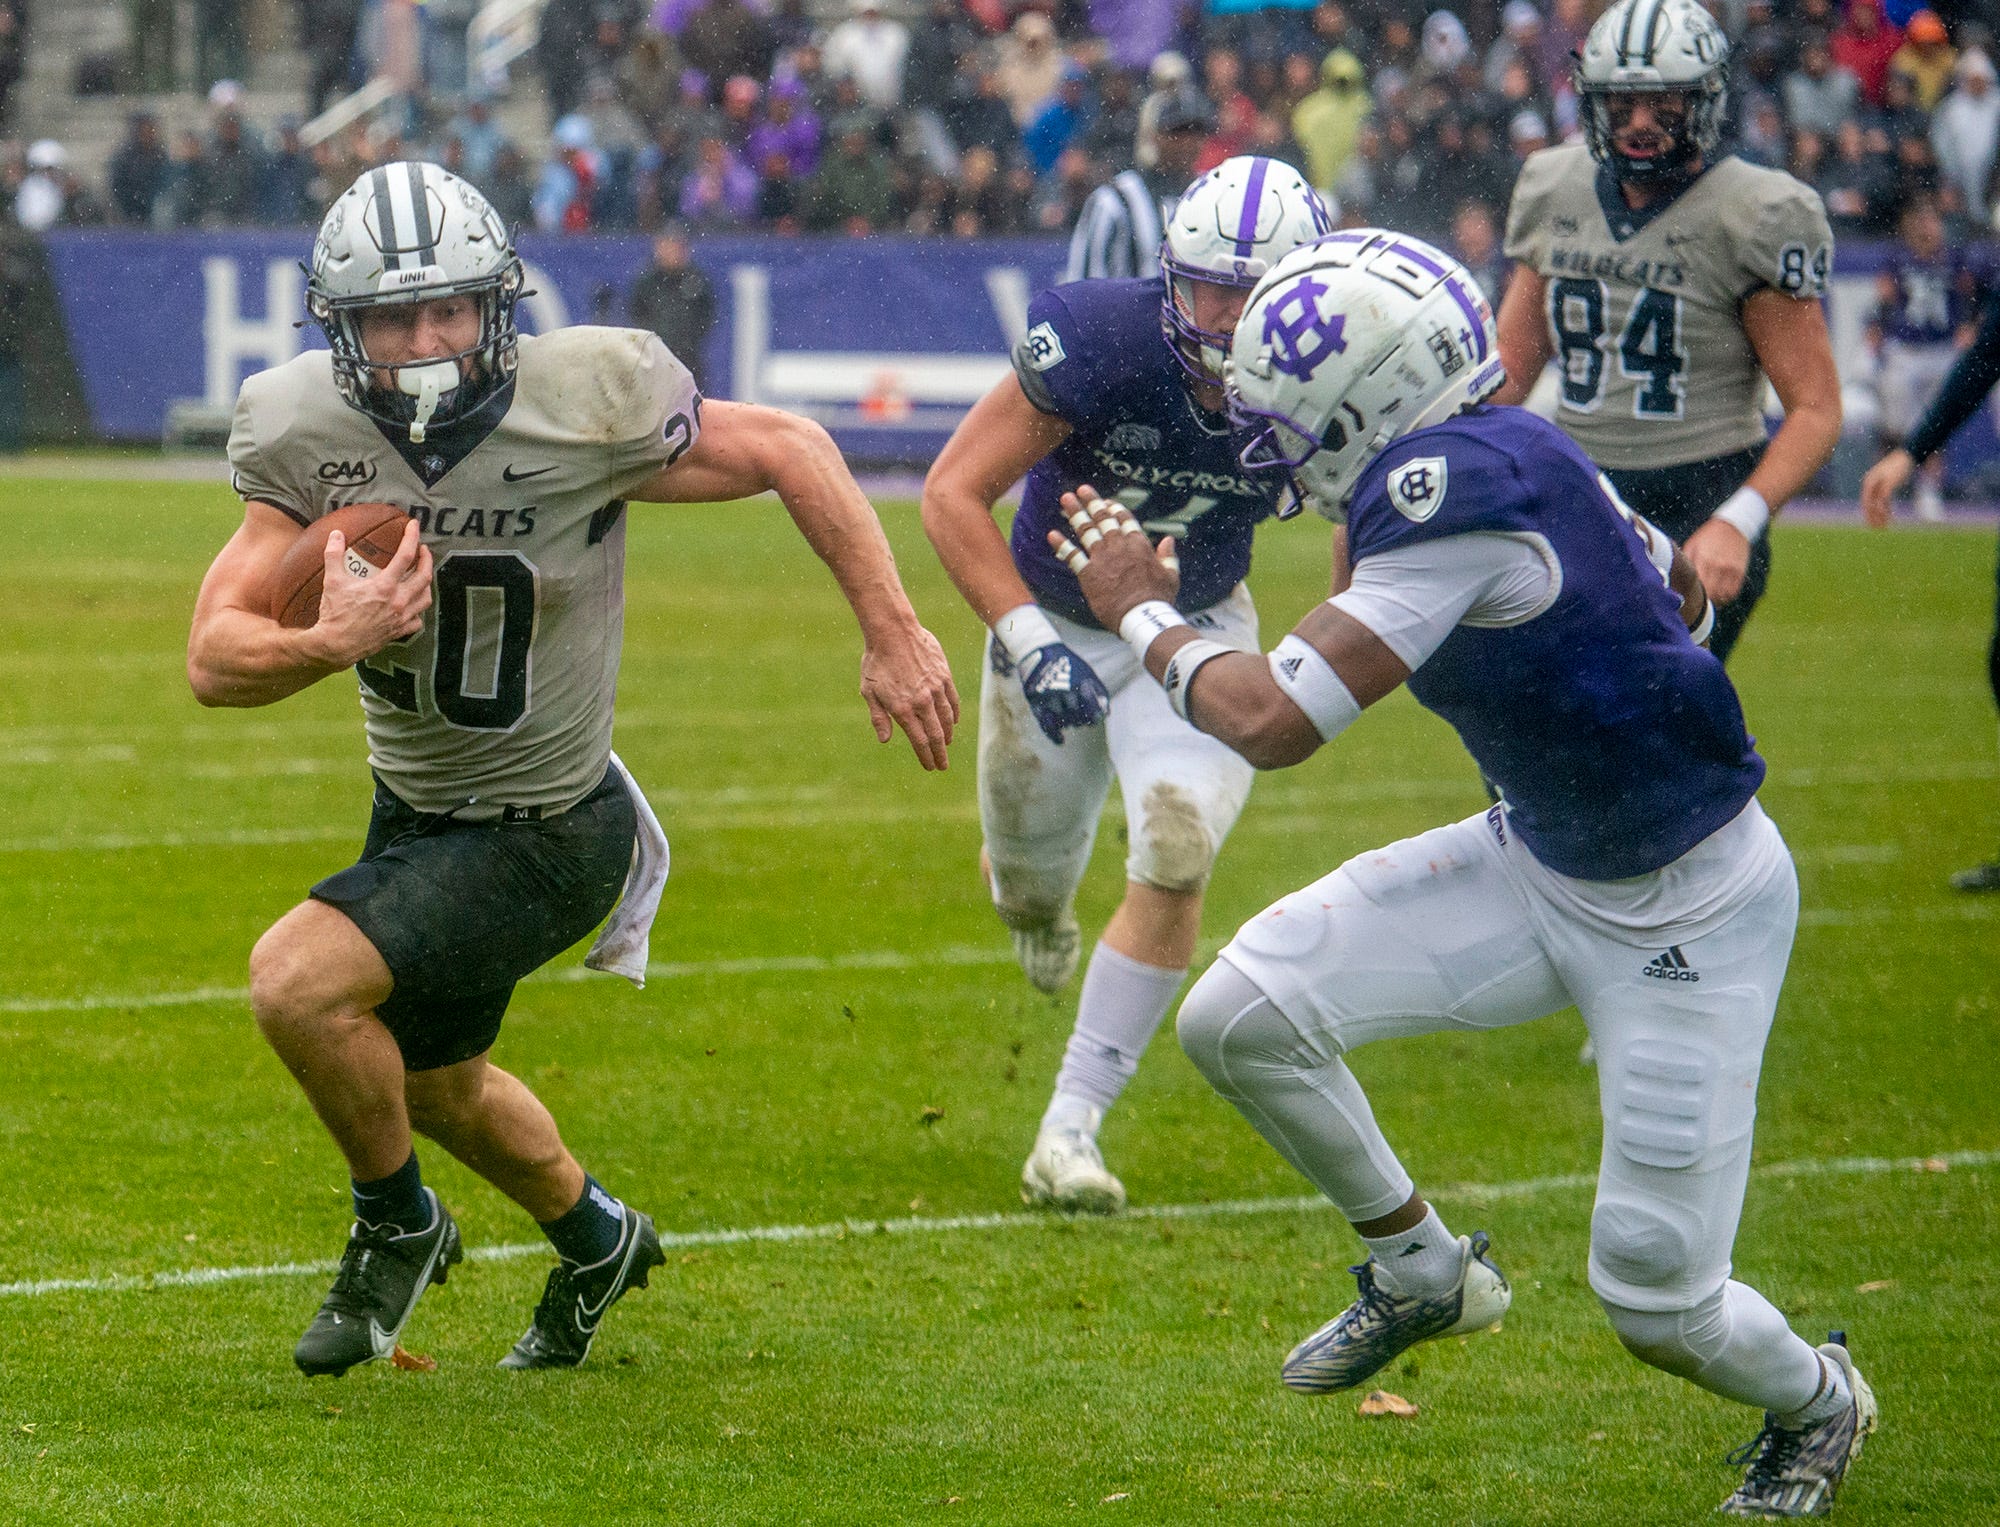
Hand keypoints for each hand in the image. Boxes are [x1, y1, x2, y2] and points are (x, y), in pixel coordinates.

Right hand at [308, 519, 431, 666]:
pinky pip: (418, 620)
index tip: (414, 525)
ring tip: (422, 574)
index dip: (412, 537)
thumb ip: (334, 554)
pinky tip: (413, 604)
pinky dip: (418, 610)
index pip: (405, 556)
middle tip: (424, 550)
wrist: (336, 645)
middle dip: (427, 560)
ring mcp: (401, 618)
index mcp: (384, 586)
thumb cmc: (334, 613)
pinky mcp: (399, 631)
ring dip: (426, 584)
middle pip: (424, 577)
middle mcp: (398, 601)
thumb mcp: (332, 581)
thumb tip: (336, 534)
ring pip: (425, 598)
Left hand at [860, 622, 958, 770]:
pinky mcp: (944, 676)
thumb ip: (879, 717)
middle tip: (942, 765)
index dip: (925, 756)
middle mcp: (921, 702)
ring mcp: (935, 689)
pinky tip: (953, 722)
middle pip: (935, 735)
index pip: (919, 740)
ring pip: (946, 719)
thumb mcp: (869, 691)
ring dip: (947, 735)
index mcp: (902, 708)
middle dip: (939, 753)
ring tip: (946, 744)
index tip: (930, 766)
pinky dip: (953, 714)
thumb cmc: (876, 662)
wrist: (892, 632)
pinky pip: (952, 700)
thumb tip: (885, 740)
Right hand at [1015, 640, 1110, 744]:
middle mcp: (1064, 689)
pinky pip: (1045, 724)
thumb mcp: (1086, 673)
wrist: (1038, 650)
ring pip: (1062, 721)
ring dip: (1068, 724)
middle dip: (1080, 720)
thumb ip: (1098, 692)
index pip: (1092, 708)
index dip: (1094, 716)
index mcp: (1079, 681)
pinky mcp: (1035, 701)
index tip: (1094, 719)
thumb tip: (1105, 714)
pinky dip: (1054, 735)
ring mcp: (1048, 696)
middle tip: (1080, 717)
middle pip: (1077, 717)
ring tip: (1069, 719)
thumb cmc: (1067, 664)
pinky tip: (1061, 741)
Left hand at [1046, 485, 1180, 629]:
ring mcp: (1102, 558)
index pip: (1125, 520)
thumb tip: (1169, 540)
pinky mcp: (1088, 573)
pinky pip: (1072, 556)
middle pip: (1103, 519)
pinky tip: (1052, 534)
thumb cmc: (1158, 599)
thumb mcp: (1171, 575)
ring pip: (1086, 530)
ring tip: (1066, 499)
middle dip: (1092, 502)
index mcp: (1139, 545)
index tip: (1106, 501)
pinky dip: (1062, 545)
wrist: (1140, 616)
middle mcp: (1119, 546)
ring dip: (1075, 513)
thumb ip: (1168, 556)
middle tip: (1082, 490)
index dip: (1115, 508)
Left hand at [1684, 517, 1750, 605]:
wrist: (1732, 525)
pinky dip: (1725, 597)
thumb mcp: (1691, 546)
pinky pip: (1733, 592)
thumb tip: (1675, 578)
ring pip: (1722, 596)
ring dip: (1715, 601)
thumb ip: (1685, 562)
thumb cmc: (1706, 537)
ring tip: (1707, 600)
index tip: (1686, 599)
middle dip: (1702, 601)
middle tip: (1696, 603)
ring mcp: (1730, 569)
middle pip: (1710, 594)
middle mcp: (1718, 566)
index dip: (1691, 596)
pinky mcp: (1740, 571)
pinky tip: (1719, 596)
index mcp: (1703, 560)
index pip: (1697, 586)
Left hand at [1860, 448, 1912, 528]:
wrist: (1906, 456)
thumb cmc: (1897, 467)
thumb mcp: (1887, 478)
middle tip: (1875, 528)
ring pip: (1876, 503)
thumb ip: (1882, 488)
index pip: (1865, 501)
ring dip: (1879, 516)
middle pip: (1868, 504)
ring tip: (1883, 526)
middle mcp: (1871, 482)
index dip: (1868, 513)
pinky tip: (1888, 516)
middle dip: (1871, 517)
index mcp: (1868, 481)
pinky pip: (1884, 500)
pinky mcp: (1888, 483)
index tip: (1871, 523)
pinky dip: (1885, 509)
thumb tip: (1882, 500)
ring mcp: (1879, 483)